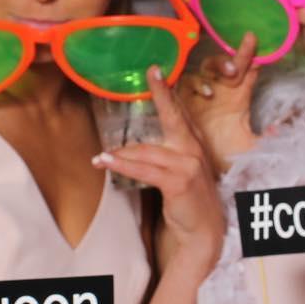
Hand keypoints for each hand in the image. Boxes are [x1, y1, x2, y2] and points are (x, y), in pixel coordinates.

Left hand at [92, 65, 223, 270]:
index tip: (157, 71)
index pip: (181, 113)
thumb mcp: (182, 173)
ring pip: (148, 151)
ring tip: (100, 156)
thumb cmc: (190, 202)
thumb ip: (167, 155)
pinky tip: (106, 163)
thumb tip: (138, 146)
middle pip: (174, 117)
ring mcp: (188, 166)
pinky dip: (123, 166)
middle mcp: (193, 151)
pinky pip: (144, 170)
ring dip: (120, 154)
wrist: (205, 232)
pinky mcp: (178, 182)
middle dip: (162, 93)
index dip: (169, 92)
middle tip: (151, 72)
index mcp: (194, 145)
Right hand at [180, 32, 258, 170]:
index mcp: (239, 98)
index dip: (253, 57)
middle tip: (237, 68)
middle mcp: (221, 91)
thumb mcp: (250, 147)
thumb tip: (279, 128)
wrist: (204, 169)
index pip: (249, 72)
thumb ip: (266, 138)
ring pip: (206, 69)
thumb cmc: (227, 155)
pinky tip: (204, 92)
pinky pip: (184, 83)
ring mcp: (201, 94)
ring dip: (215, 68)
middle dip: (234, 58)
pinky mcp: (183, 101)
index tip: (257, 43)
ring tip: (224, 80)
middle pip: (228, 64)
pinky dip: (194, 83)